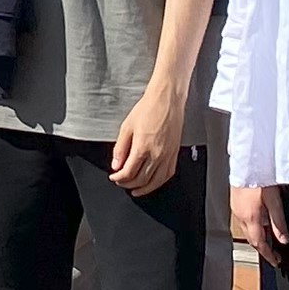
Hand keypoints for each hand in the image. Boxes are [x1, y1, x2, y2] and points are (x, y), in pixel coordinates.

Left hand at [109, 80, 186, 198]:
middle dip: (128, 184)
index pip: (129, 172)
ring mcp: (168, 155)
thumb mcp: (127, 126)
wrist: (167, 100)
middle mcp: (157, 154)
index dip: (119, 178)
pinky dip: (159, 182)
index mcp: (143, 147)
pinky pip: (168, 174)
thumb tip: (116, 164)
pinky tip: (153, 182)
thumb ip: (120, 148)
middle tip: (121, 182)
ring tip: (135, 189)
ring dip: (144, 188)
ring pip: (156, 181)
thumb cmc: (148, 108)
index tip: (113, 177)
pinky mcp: (175, 154)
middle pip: (141, 179)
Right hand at [235, 183, 288, 267]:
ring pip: (246, 230)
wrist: (247, 160)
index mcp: (251, 217)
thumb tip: (284, 240)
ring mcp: (236, 208)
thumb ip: (279, 223)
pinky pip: (243, 220)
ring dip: (258, 236)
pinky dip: (252, 226)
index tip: (276, 262)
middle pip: (252, 239)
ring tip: (270, 237)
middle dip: (263, 247)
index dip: (268, 255)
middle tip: (274, 253)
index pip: (259, 244)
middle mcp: (240, 215)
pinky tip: (260, 220)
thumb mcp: (275, 201)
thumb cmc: (260, 175)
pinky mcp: (234, 201)